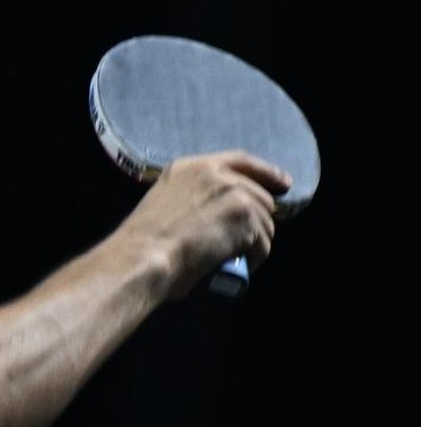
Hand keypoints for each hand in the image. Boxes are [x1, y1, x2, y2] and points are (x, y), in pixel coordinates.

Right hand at [118, 149, 291, 299]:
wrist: (143, 256)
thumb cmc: (143, 242)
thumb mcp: (165, 204)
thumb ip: (193, 199)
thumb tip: (218, 217)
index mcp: (189, 167)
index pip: (240, 161)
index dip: (265, 172)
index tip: (283, 183)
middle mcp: (214, 172)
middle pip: (259, 194)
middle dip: (256, 220)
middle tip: (243, 242)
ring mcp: (233, 191)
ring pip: (265, 222)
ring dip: (254, 243)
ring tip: (233, 258)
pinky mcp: (245, 216)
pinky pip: (263, 244)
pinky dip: (254, 260)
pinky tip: (237, 265)